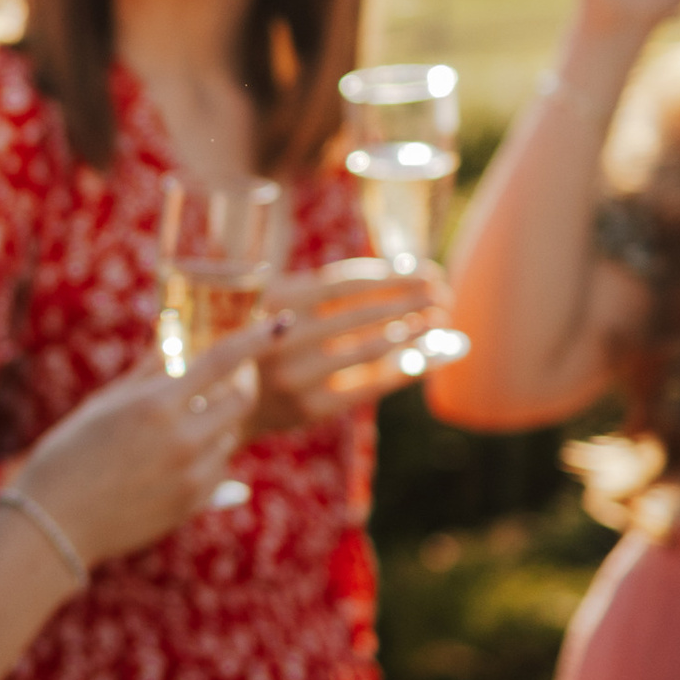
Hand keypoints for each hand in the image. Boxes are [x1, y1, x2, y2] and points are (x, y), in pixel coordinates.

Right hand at [6, 319, 289, 564]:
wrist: (57, 523)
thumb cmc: (71, 454)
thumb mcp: (105, 403)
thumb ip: (148, 371)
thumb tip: (175, 337)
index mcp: (156, 404)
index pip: (222, 360)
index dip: (258, 337)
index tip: (281, 323)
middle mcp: (182, 438)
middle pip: (241, 399)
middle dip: (238, 385)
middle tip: (220, 382)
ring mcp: (192, 475)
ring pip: (230, 435)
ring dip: (216, 424)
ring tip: (174, 433)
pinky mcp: (195, 504)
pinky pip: (220, 470)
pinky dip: (206, 458)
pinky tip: (168, 464)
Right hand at [248, 257, 454, 425]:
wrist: (236, 402)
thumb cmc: (277, 342)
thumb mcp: (290, 306)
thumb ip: (338, 292)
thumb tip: (409, 273)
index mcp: (276, 299)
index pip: (345, 282)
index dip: (392, 276)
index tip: (427, 271)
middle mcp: (282, 336)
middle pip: (360, 312)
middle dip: (409, 300)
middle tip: (443, 292)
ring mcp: (295, 375)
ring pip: (368, 349)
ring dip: (412, 332)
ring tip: (440, 320)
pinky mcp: (310, 408)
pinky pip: (370, 385)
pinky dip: (406, 369)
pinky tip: (432, 358)